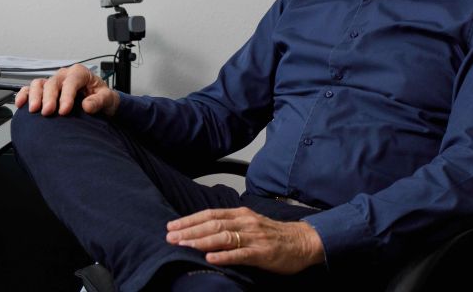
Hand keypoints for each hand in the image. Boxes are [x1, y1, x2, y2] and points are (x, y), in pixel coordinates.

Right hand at [14, 64, 118, 116]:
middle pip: (53, 83)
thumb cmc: (102, 98)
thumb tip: (87, 105)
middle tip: (48, 112)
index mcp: (80, 73)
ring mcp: (53, 82)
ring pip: (39, 84)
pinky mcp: (45, 90)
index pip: (71, 82)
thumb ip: (99, 101)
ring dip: (35, 96)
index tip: (64, 111)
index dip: (66, 96)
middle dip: (49, 98)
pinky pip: (31, 89)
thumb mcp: (107, 98)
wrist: (100, 102)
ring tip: (34, 110)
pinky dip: (24, 95)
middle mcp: (64, 75)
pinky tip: (21, 104)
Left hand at [166, 207, 323, 274]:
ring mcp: (254, 237)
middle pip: (213, 224)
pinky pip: (240, 254)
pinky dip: (224, 256)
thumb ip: (231, 226)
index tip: (172, 226)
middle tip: (170, 236)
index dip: (190, 220)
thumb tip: (204, 231)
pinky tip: (210, 259)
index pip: (210, 214)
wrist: (303, 242)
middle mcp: (245, 222)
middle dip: (189, 230)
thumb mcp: (251, 224)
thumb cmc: (274, 235)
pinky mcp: (262, 253)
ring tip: (184, 245)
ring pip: (223, 237)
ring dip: (201, 241)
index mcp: (241, 214)